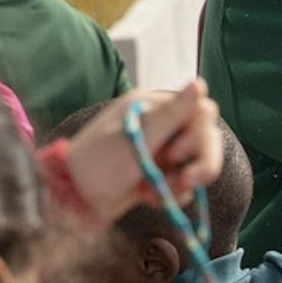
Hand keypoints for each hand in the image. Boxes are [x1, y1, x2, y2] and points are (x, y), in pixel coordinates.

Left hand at [63, 81, 224, 226]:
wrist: (74, 199)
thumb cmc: (100, 162)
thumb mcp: (138, 137)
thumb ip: (172, 113)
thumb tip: (199, 83)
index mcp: (155, 107)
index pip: (202, 112)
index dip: (197, 136)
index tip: (175, 154)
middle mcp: (162, 125)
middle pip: (207, 139)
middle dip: (201, 164)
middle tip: (185, 181)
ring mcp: (161, 150)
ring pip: (198, 164)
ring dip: (184, 183)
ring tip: (159, 193)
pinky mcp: (159, 174)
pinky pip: (184, 184)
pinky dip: (172, 194)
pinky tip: (150, 198)